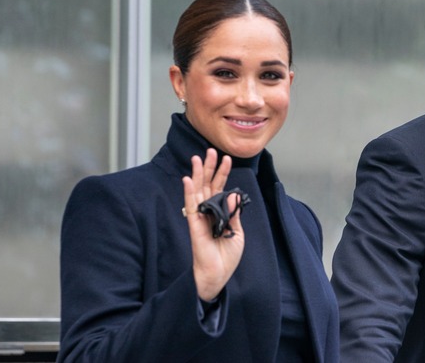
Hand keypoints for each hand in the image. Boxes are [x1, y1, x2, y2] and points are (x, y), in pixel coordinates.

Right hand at [182, 148, 244, 300]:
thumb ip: (234, 212)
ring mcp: (200, 217)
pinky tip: (187, 179)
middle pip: (207, 185)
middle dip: (209, 167)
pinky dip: (189, 192)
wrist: (218, 274)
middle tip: (210, 150)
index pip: (220, 188)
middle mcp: (208, 212)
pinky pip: (191, 206)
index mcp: (219, 212)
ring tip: (198, 158)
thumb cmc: (226, 256)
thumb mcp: (237, 231)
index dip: (223, 173)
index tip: (227, 158)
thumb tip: (233, 194)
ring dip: (198, 174)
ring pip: (198, 191)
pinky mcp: (194, 225)